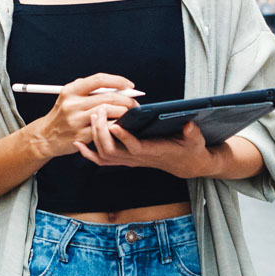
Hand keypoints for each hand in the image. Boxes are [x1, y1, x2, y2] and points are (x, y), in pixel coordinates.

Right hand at [27, 74, 139, 158]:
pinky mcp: (80, 136)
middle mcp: (72, 104)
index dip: (118, 81)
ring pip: (108, 113)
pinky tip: (120, 126)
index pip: (99, 80)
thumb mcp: (70, 97)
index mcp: (70, 90)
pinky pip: (104, 129)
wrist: (46, 136)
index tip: (130, 85)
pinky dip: (115, 126)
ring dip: (123, 113)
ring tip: (130, 114)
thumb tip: (118, 87)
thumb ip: (90, 90)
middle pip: (107, 97)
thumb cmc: (64, 114)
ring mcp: (75, 121)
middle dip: (126, 100)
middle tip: (135, 104)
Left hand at [75, 118, 218, 178]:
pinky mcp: (124, 159)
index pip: (135, 148)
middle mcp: (137, 159)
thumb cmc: (189, 149)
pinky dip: (88, 153)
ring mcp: (129, 160)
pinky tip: (78, 143)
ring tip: (91, 116)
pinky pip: (102, 160)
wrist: (185, 163)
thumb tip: (189, 125)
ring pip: (104, 155)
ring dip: (94, 137)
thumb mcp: (195, 140)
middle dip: (102, 132)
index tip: (115, 124)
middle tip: (98, 112)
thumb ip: (192, 133)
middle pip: (113, 151)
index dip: (124, 138)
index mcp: (153, 152)